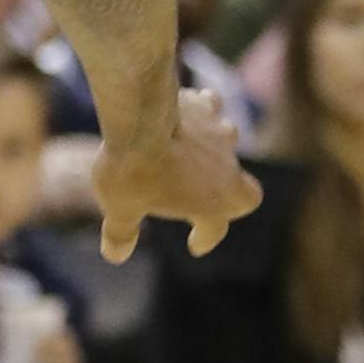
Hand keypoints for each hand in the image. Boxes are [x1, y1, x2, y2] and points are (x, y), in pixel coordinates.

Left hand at [93, 88, 260, 265]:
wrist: (137, 120)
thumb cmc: (131, 172)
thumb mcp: (121, 209)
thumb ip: (121, 233)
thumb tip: (115, 255)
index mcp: (212, 204)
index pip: (216, 228)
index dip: (206, 238)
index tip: (194, 245)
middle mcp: (226, 171)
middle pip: (247, 192)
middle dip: (233, 197)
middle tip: (210, 198)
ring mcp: (220, 136)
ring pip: (228, 142)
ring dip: (213, 146)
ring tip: (189, 147)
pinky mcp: (206, 108)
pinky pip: (210, 107)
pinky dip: (202, 109)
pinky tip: (186, 108)